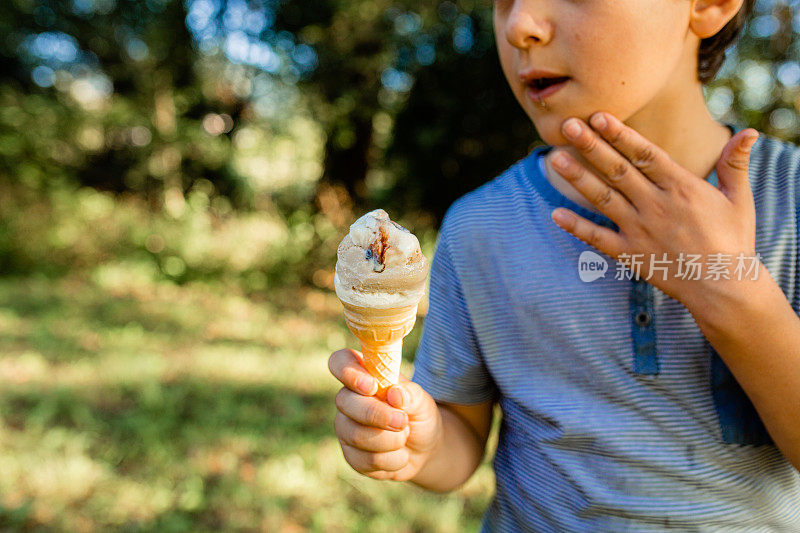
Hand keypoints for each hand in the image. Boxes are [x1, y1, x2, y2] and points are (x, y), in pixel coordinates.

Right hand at [328, 349, 441, 480]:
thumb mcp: (421, 400)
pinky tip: (400, 454)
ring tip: (405, 435)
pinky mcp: (351, 455)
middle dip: (377, 414)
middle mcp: (348, 400)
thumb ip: (409, 394)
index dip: (349, 372)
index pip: (340, 362)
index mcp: (363, 376)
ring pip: (355, 434)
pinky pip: (364, 460)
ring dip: (389, 439)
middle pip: (344, 402)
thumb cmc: (418, 414)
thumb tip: (394, 393)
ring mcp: (346, 428)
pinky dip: (391, 460)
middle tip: (403, 421)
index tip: (372, 387)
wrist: (425, 447)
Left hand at [549, 111, 760, 306]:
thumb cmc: (733, 241)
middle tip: (567, 125)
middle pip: (617, 170)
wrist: (725, 288)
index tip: (598, 115)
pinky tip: (555, 213)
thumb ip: (735, 164)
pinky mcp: (630, 254)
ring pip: (602, 198)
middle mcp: (656, 205)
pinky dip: (576, 226)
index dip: (620, 134)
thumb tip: (749, 131)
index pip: (644, 154)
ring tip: (554, 158)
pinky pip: (598, 238)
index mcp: (681, 187)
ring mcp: (640, 230)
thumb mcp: (739, 199)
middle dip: (591, 146)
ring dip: (577, 177)